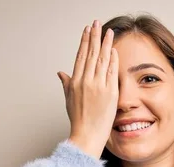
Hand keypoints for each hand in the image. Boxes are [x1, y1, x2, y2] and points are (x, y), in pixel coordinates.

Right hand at [57, 20, 118, 158]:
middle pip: (91, 53)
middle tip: (97, 24)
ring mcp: (98, 86)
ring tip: (108, 32)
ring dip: (105, 43)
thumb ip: (66, 83)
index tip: (87, 31)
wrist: (86, 135)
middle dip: (94, 37)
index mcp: (75, 82)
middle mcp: (86, 81)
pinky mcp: (110, 92)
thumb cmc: (78, 121)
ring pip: (102, 59)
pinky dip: (113, 59)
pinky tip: (114, 49)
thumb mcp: (69, 100)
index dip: (84, 42)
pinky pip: (112, 71)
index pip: (80, 56)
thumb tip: (60, 73)